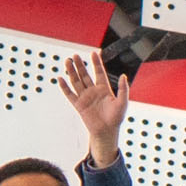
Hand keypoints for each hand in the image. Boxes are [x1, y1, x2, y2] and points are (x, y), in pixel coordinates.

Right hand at [55, 48, 124, 164]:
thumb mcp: (123, 102)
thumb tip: (124, 76)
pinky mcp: (79, 105)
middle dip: (80, 65)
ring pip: (76, 82)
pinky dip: (65, 87)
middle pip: (85, 75)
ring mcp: (85, 97)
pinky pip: (70, 94)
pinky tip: (61, 79)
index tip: (93, 53)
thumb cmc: (116, 118)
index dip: (96, 63)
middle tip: (75, 55)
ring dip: (72, 72)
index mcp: (104, 89)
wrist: (107, 131)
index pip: (99, 72)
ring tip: (68, 62)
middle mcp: (93, 91)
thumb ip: (123, 89)